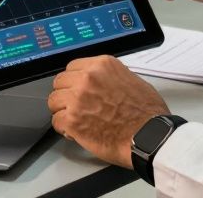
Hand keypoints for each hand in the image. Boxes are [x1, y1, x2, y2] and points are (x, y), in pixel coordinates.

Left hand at [47, 55, 169, 167]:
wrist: (149, 136)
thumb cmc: (147, 113)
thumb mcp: (132, 79)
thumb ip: (110, 77)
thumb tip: (101, 81)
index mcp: (102, 65)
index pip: (72, 67)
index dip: (74, 80)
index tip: (76, 88)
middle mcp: (87, 78)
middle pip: (60, 82)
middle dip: (66, 94)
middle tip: (74, 105)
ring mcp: (77, 99)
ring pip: (54, 101)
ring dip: (62, 111)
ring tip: (75, 119)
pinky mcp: (72, 120)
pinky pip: (56, 121)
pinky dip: (63, 129)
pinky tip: (74, 131)